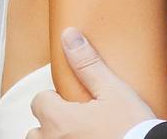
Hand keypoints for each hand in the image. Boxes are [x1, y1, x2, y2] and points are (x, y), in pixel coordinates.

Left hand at [27, 28, 154, 138]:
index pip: (39, 101)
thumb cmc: (131, 126)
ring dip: (54, 138)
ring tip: (77, 134)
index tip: (72, 101)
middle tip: (74, 120)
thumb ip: (87, 64)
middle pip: (35, 129)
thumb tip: (69, 36)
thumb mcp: (112, 89)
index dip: (55, 98)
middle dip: (50, 123)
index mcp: (60, 119)